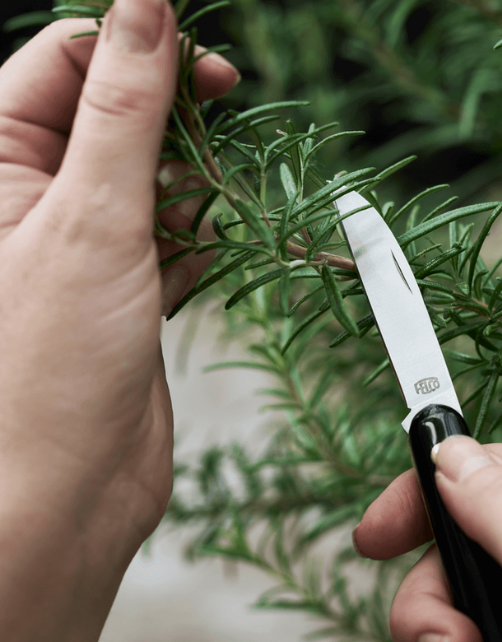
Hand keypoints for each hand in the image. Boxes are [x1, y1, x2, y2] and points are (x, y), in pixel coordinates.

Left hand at [0, 0, 237, 558]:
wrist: (70, 490)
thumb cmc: (49, 368)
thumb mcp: (91, 219)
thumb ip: (123, 110)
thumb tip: (146, 8)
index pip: (63, 62)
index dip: (136, 47)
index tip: (205, 58)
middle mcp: (31, 199)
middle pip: (113, 117)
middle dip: (172, 118)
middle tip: (228, 113)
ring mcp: (82, 247)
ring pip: (150, 179)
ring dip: (193, 183)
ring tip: (220, 202)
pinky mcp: (122, 290)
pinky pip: (168, 238)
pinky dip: (197, 238)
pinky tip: (213, 248)